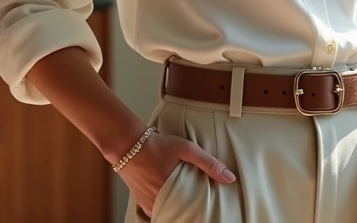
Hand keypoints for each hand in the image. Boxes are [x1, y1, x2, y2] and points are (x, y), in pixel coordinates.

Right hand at [117, 130, 236, 217]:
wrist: (127, 143)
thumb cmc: (156, 144)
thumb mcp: (186, 149)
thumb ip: (208, 163)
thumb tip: (229, 178)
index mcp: (171, 191)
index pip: (190, 211)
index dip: (200, 209)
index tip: (207, 207)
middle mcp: (158, 201)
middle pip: (178, 213)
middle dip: (188, 211)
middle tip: (198, 206)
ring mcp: (147, 203)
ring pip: (166, 213)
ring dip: (176, 209)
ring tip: (186, 203)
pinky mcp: (140, 201)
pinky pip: (154, 211)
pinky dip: (163, 207)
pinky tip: (170, 200)